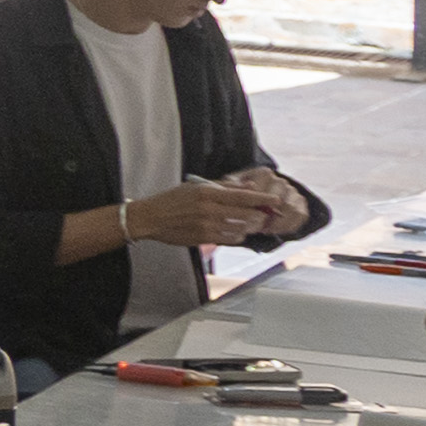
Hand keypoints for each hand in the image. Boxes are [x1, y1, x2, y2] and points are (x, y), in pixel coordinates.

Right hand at [134, 178, 286, 251]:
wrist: (150, 218)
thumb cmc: (172, 200)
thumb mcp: (196, 186)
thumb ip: (224, 186)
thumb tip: (249, 186)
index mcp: (207, 192)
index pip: (242, 196)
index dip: (262, 199)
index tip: (276, 200)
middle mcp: (208, 209)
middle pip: (245, 213)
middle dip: (260, 215)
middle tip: (265, 214)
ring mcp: (206, 225)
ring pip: (240, 228)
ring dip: (249, 227)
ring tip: (249, 223)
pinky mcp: (203, 238)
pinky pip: (229, 239)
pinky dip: (237, 236)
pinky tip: (236, 232)